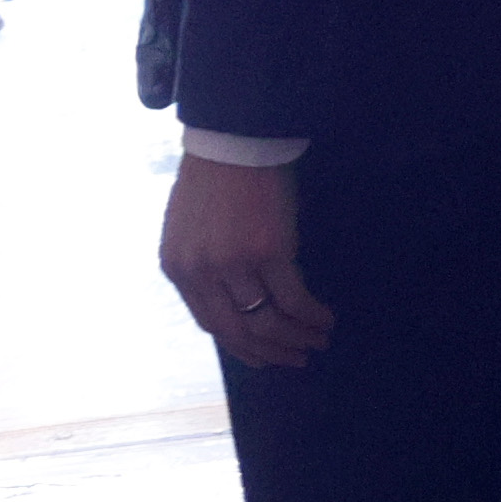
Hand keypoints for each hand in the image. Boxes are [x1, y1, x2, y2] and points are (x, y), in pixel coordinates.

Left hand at [163, 152, 335, 369]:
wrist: (233, 141)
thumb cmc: (213, 180)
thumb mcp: (189, 229)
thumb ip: (202, 266)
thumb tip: (233, 303)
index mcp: (176, 267)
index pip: (210, 324)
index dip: (241, 346)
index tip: (264, 356)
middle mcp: (199, 272)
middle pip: (237, 332)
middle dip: (270, 352)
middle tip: (296, 359)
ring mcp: (232, 264)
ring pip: (267, 322)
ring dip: (296, 338)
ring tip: (317, 341)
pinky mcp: (268, 251)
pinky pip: (293, 300)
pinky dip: (311, 316)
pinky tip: (324, 319)